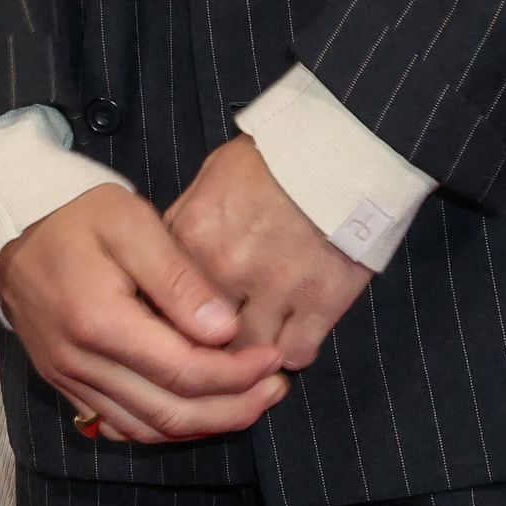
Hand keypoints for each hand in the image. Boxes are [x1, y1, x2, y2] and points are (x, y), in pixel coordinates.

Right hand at [0, 186, 291, 443]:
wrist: (13, 232)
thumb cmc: (77, 218)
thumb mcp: (131, 223)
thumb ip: (179, 278)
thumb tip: (223, 330)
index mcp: (99, 321)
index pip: (183, 371)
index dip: (237, 374)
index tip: (273, 358)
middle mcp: (80, 362)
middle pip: (171, 412)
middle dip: (233, 407)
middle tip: (275, 388)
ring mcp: (70, 380)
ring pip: (150, 429)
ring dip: (207, 424)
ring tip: (251, 401)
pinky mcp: (67, 386)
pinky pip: (125, 426)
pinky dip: (169, 426)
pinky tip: (201, 408)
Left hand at [164, 134, 372, 370]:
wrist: (342, 151)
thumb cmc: (275, 159)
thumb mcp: (212, 176)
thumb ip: (185, 224)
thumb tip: (167, 261)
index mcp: (193, 235)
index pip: (163, 301)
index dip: (171, 317)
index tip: (180, 323)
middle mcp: (227, 268)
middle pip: (202, 335)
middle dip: (207, 343)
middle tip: (216, 345)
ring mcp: (275, 288)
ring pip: (249, 353)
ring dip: (250, 354)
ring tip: (254, 348)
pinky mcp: (320, 303)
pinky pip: (296, 353)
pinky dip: (291, 352)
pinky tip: (289, 339)